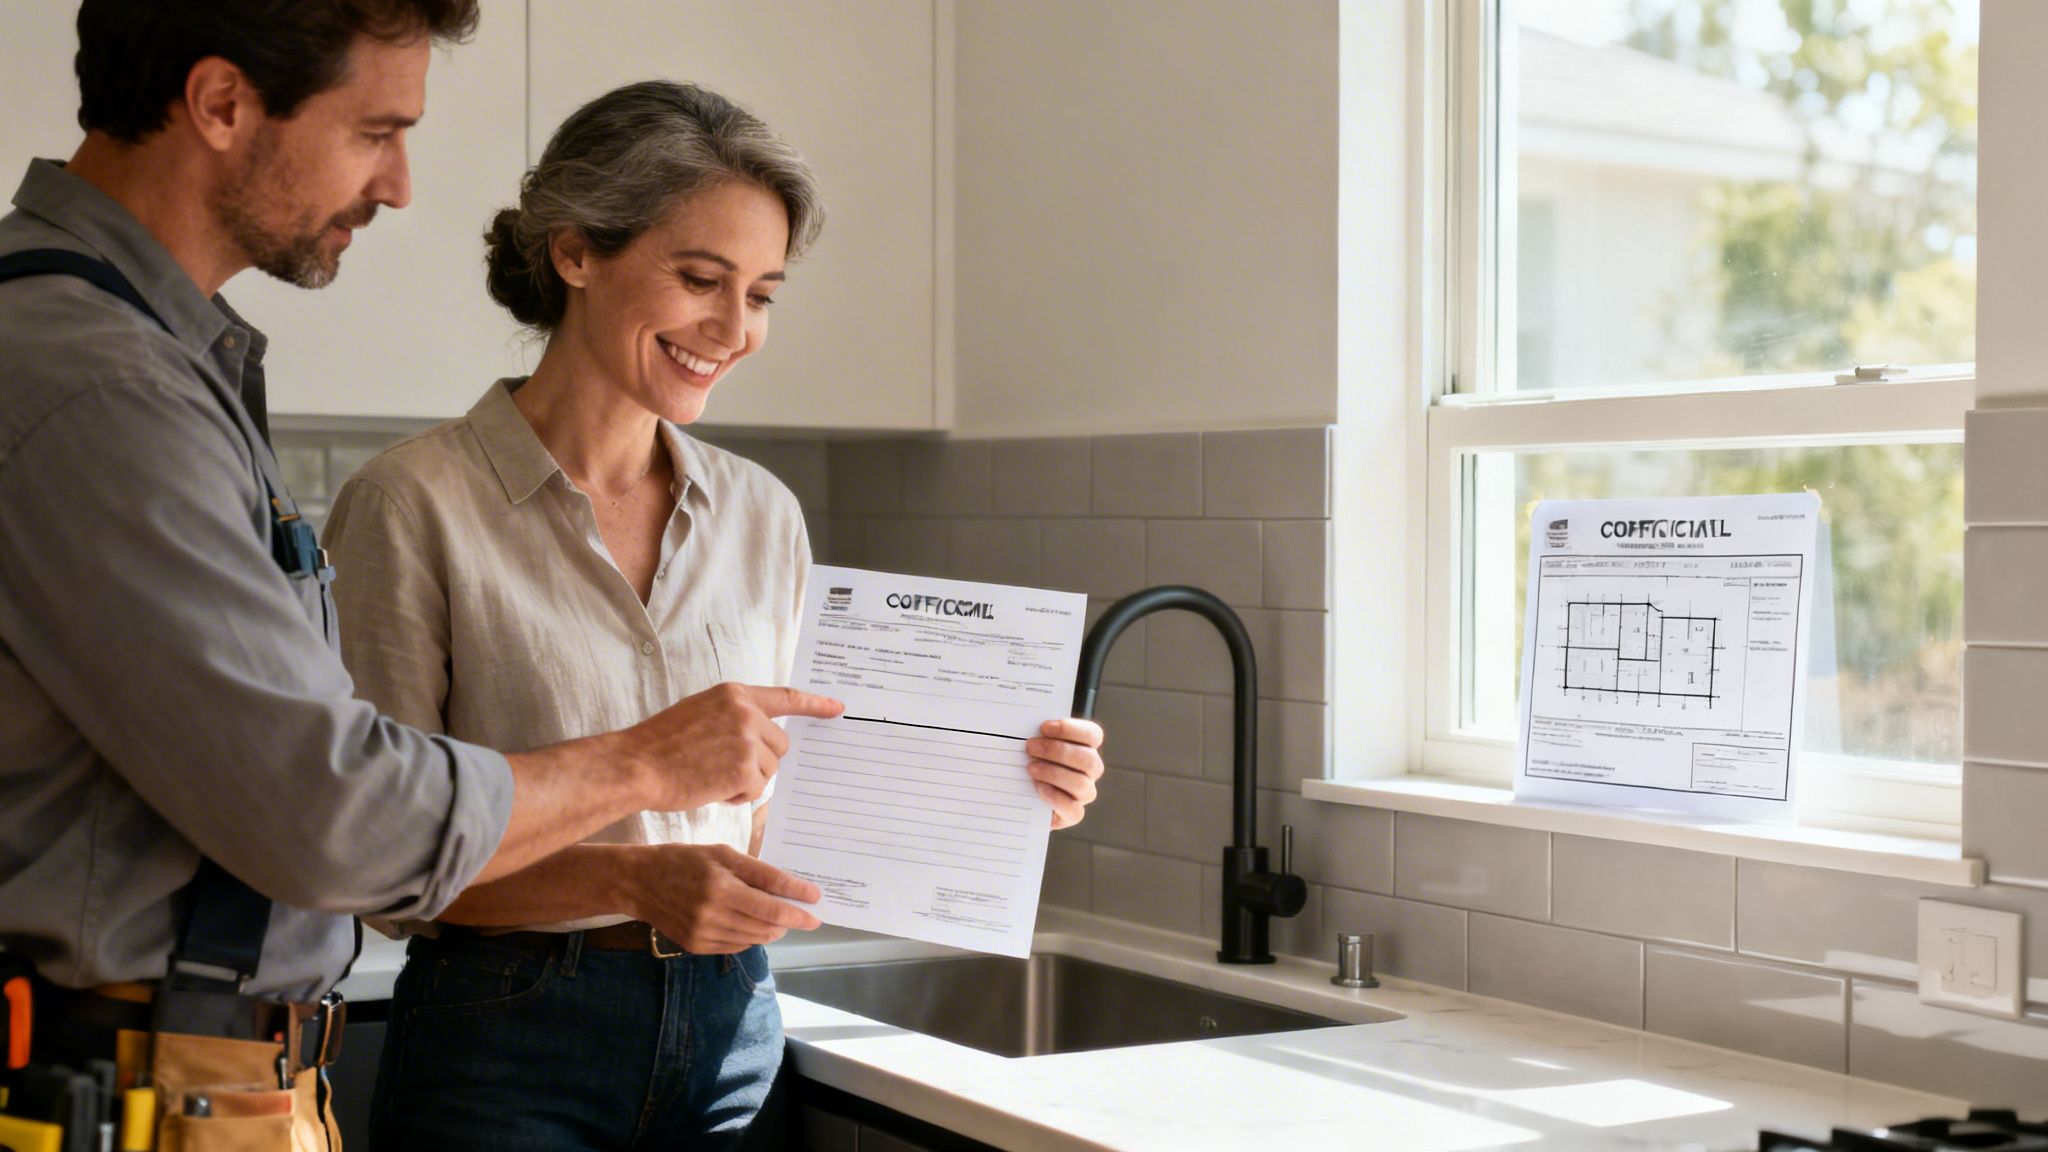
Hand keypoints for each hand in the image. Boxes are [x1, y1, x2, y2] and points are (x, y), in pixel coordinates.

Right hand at [627, 683, 842, 809]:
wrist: (636, 766)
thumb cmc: (660, 746)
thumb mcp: (700, 714)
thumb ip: (733, 719)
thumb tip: (762, 739)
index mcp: (734, 694)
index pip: (785, 697)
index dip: (814, 704)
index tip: (837, 708)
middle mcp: (746, 712)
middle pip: (779, 744)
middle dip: (759, 761)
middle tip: (722, 767)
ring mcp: (747, 739)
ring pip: (769, 770)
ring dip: (745, 780)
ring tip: (709, 775)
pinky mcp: (745, 767)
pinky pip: (756, 789)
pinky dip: (736, 796)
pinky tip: (710, 788)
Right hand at [629, 842, 822, 953]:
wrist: (639, 882)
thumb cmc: (685, 860)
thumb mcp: (724, 854)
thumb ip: (760, 873)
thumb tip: (794, 890)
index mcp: (721, 888)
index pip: (771, 906)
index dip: (798, 907)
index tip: (817, 904)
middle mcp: (713, 915)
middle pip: (767, 926)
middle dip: (789, 919)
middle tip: (801, 911)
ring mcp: (703, 935)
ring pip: (754, 938)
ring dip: (773, 928)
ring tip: (778, 916)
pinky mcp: (696, 947)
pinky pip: (736, 945)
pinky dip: (751, 936)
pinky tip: (750, 923)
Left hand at [1027, 717, 1105, 829]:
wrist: (1019, 795)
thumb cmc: (1028, 761)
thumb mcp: (1031, 744)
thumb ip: (1035, 734)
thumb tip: (1022, 725)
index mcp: (1085, 748)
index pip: (1093, 735)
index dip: (1071, 729)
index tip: (1044, 727)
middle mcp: (1089, 771)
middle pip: (1089, 760)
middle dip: (1058, 751)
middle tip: (1031, 747)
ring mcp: (1083, 793)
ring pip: (1082, 784)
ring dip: (1054, 773)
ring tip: (1031, 768)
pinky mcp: (1072, 814)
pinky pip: (1073, 809)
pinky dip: (1054, 796)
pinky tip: (1037, 787)